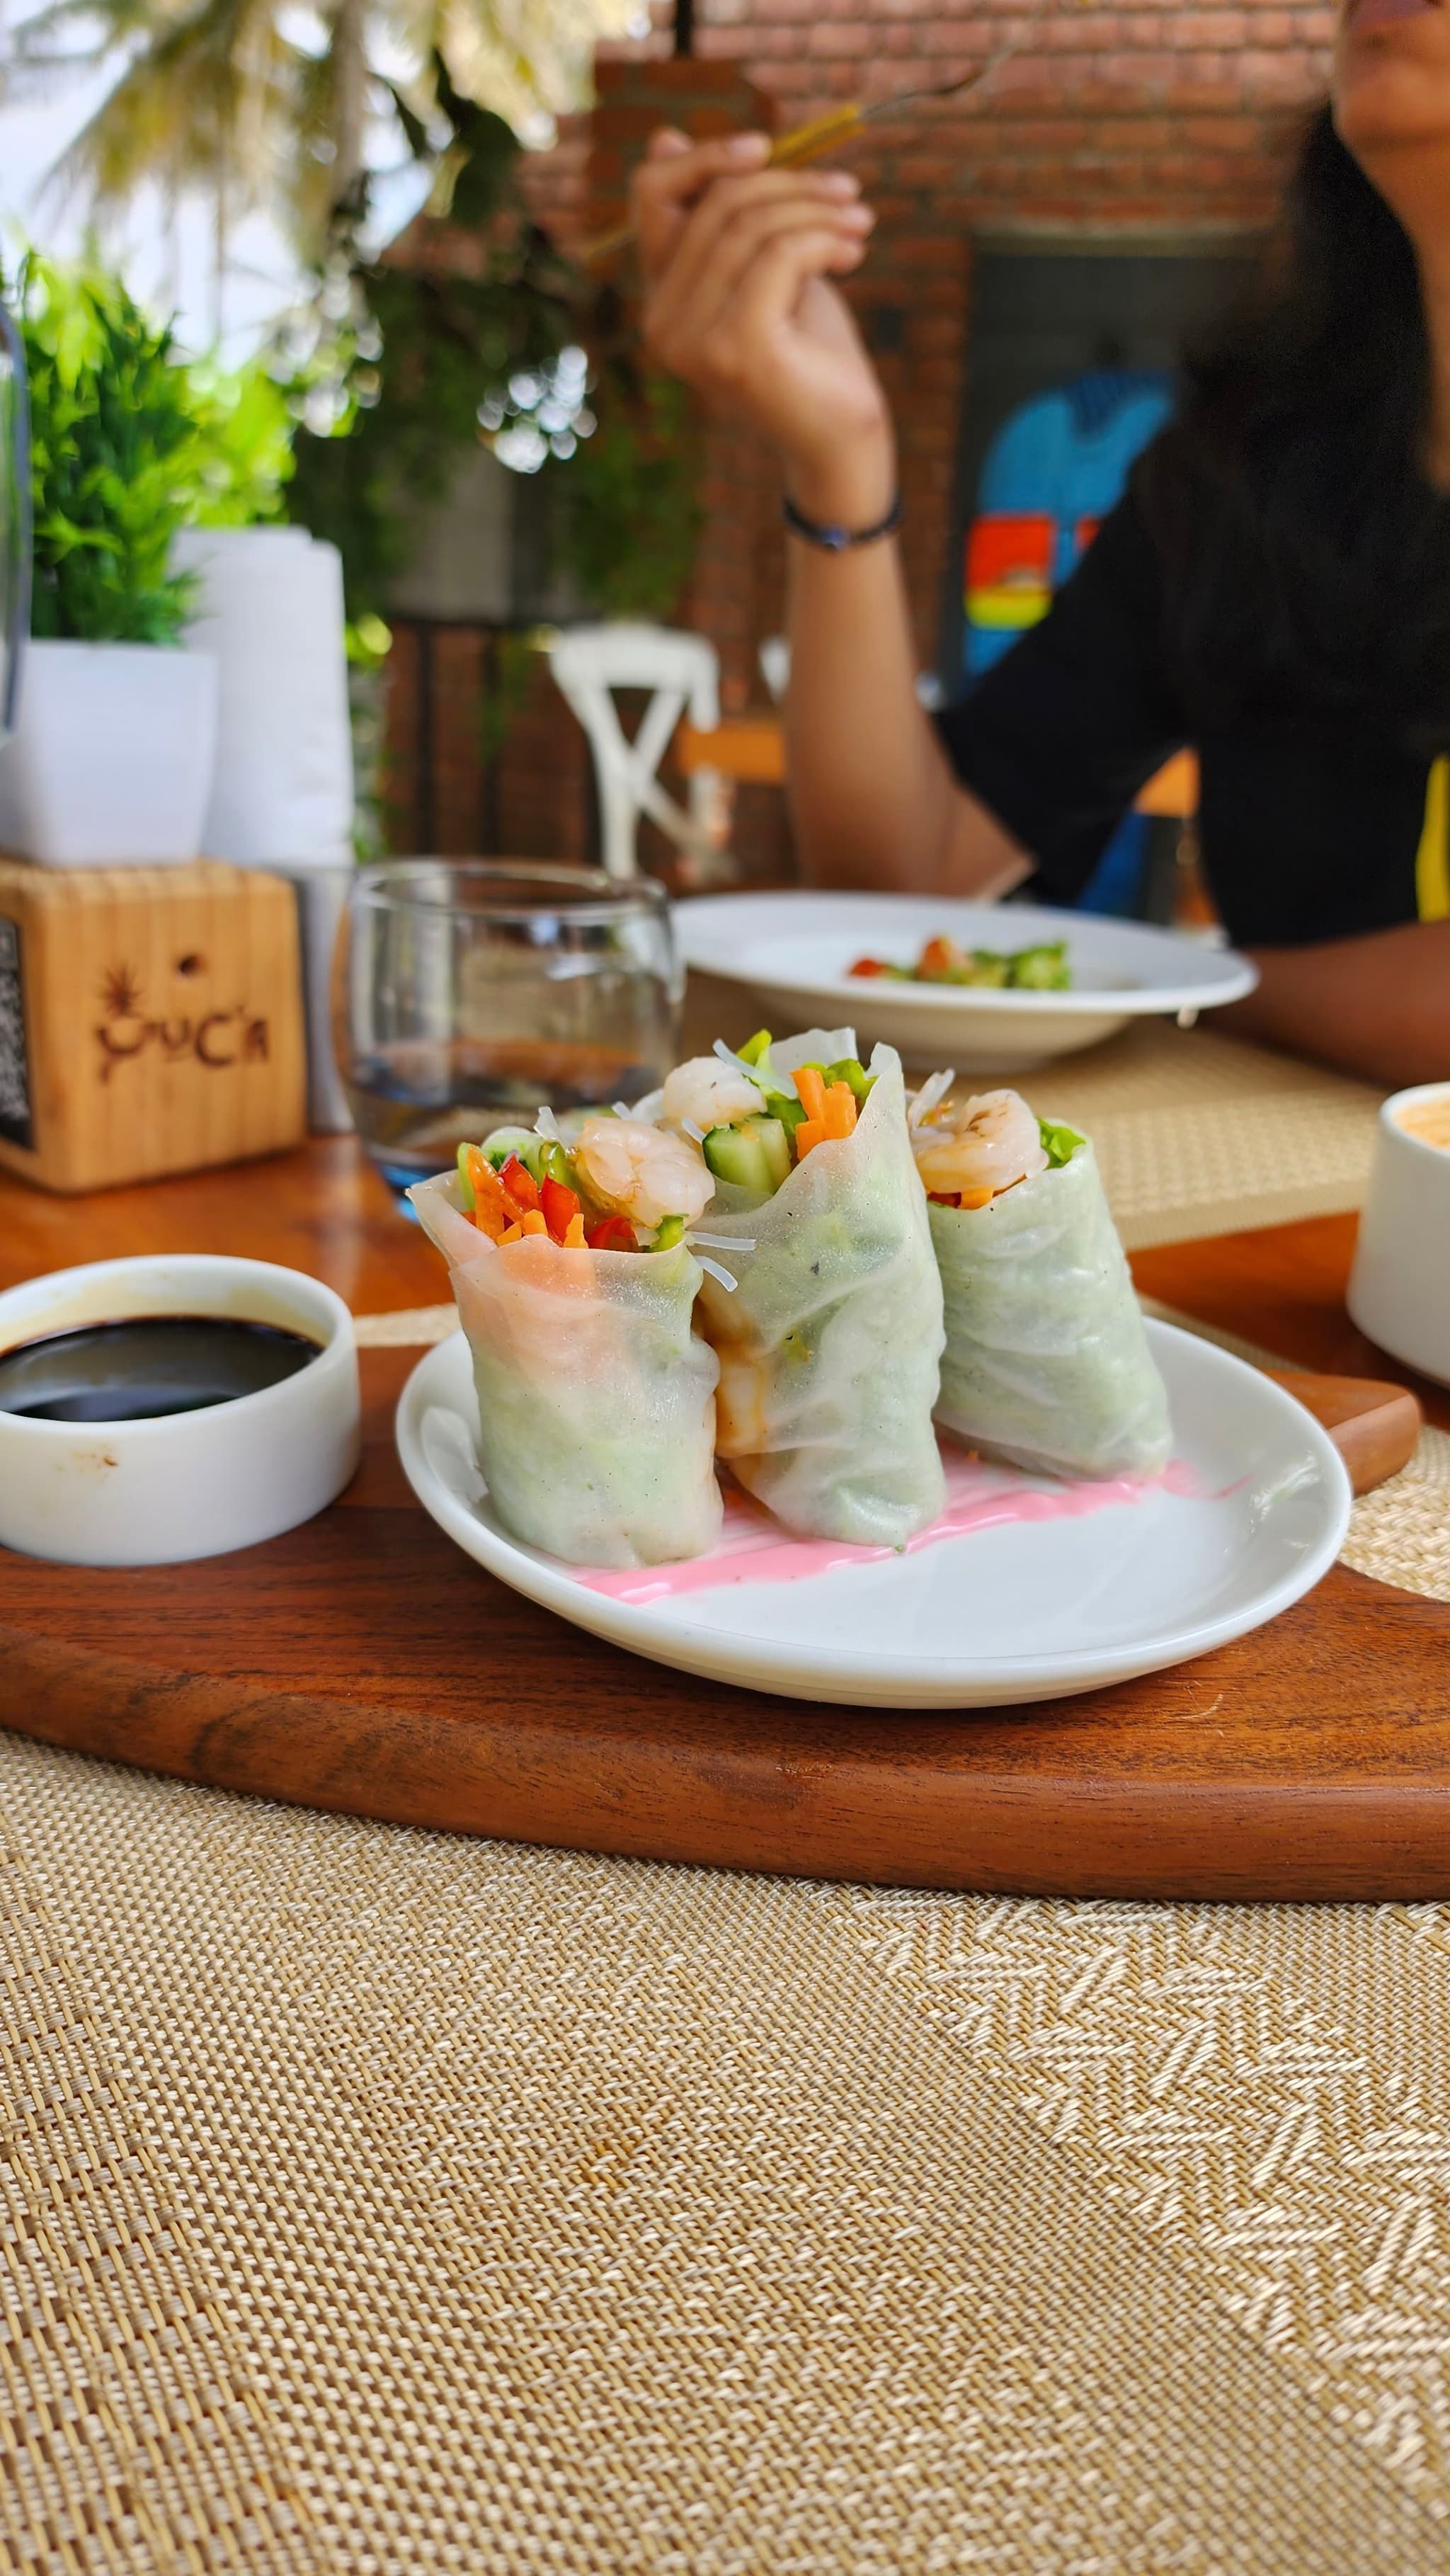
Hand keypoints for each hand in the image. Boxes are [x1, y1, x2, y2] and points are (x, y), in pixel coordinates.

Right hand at [631, 129, 896, 524]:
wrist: (842, 436)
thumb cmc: (810, 351)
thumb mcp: (766, 267)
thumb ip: (727, 215)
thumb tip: (664, 136)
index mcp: (661, 300)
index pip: (652, 196)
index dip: (704, 156)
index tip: (767, 146)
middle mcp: (661, 324)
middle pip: (715, 204)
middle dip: (789, 183)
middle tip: (848, 193)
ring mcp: (692, 342)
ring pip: (750, 225)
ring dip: (817, 211)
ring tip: (860, 223)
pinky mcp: (734, 350)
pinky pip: (778, 256)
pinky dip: (823, 240)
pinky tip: (855, 252)